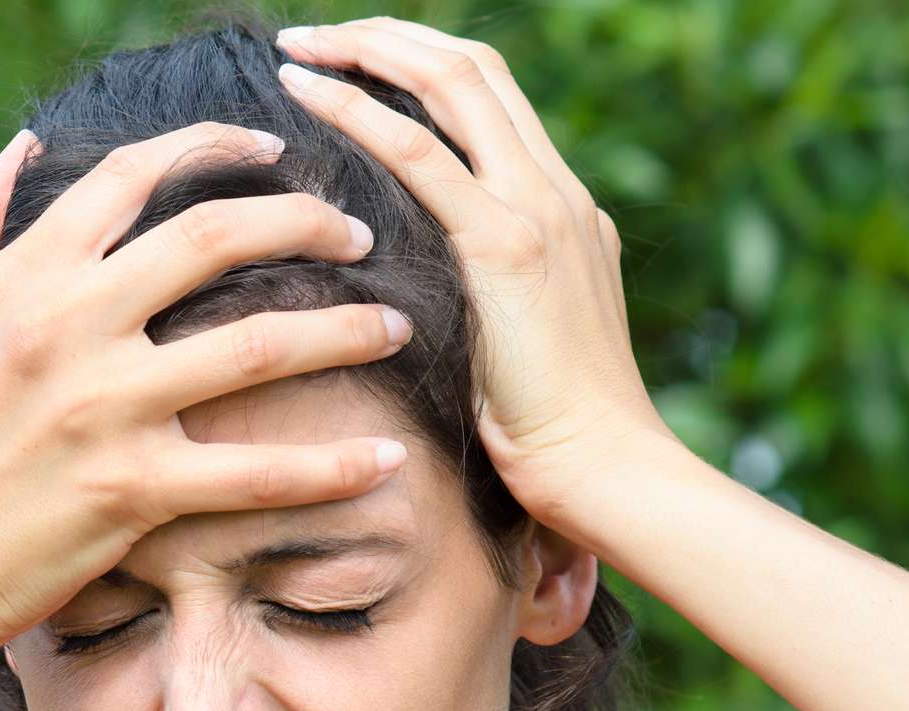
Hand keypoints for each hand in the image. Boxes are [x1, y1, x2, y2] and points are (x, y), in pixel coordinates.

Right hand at [0, 121, 415, 662]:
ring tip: (395, 326)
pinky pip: (255, 473)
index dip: (216, 149)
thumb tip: (25, 146)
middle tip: (356, 236)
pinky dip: (330, 467)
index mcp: (23, 275)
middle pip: (216, 236)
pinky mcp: (132, 492)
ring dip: (344, 329)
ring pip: (258, 344)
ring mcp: (102, 407)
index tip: (275, 155)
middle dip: (304, 222)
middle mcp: (67, 325)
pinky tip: (384, 460)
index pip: (134, 175)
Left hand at [274, 17, 679, 535]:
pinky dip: (356, 110)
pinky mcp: (505, 246)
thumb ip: (489, 303)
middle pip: (473, 69)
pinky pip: (418, 153)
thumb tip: (417, 306)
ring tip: (300, 44)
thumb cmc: (557, 437)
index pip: (492, 103)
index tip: (360, 66)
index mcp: (564, 209)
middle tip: (318, 37)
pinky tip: (304, 94)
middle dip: (391, 39)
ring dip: (369, 51)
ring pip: (450, 84)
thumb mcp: (523, 344)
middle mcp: (556, 192)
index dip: (422, 68)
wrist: (607, 469)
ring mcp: (536, 210)